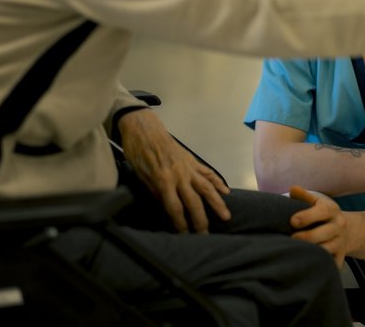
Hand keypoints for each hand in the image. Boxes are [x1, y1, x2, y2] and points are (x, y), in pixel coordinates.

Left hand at [119, 108, 230, 232]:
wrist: (144, 129)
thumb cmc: (137, 153)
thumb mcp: (140, 175)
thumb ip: (155, 192)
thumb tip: (166, 207)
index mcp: (163, 180)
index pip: (175, 207)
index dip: (181, 223)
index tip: (185, 236)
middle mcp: (179, 175)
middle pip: (194, 201)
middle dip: (201, 220)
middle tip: (206, 235)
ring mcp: (188, 167)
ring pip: (207, 187)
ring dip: (217, 203)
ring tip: (226, 216)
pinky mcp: (192, 160)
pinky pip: (207, 173)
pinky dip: (218, 182)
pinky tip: (226, 192)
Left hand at [288, 186, 350, 267]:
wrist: (348, 230)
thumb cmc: (323, 215)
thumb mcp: (316, 202)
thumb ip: (303, 196)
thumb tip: (292, 189)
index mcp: (331, 210)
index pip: (322, 212)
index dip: (307, 216)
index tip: (292, 221)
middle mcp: (338, 226)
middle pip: (325, 233)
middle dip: (307, 237)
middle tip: (292, 239)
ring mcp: (340, 243)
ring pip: (327, 250)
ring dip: (312, 253)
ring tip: (296, 253)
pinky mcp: (340, 257)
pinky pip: (332, 265)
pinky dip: (322, 267)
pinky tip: (307, 266)